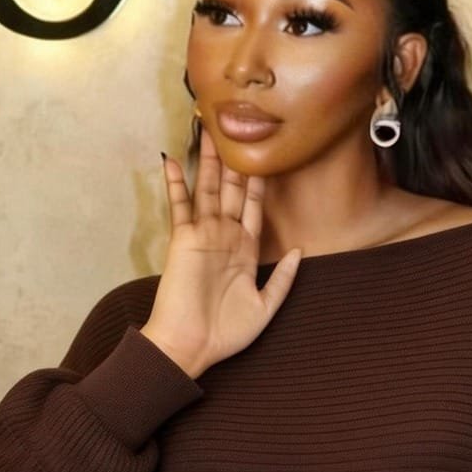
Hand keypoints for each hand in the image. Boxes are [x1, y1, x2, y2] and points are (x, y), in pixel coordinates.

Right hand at [140, 126, 301, 375]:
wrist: (192, 347)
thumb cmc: (226, 333)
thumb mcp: (265, 306)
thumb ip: (282, 278)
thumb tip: (299, 251)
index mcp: (244, 249)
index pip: (253, 205)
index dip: (259, 180)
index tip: (267, 152)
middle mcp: (224, 236)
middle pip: (230, 188)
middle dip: (234, 159)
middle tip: (236, 125)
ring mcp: (203, 235)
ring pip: (207, 189)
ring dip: (208, 160)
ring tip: (209, 129)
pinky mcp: (183, 240)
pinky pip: (179, 206)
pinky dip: (175, 183)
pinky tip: (172, 159)